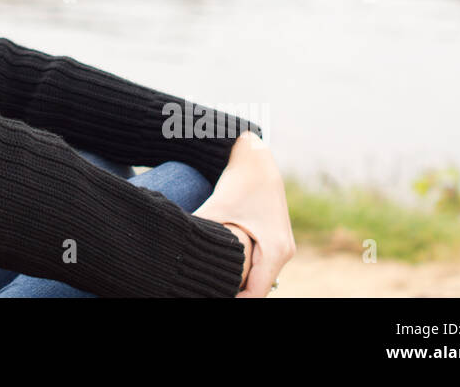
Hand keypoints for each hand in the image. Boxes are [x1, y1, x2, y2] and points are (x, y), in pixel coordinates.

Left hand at [192, 131, 294, 297]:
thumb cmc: (239, 181)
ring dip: (238, 284)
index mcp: (276, 250)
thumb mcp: (217, 208)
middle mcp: (284, 252)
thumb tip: (175, 249)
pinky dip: (243, 272)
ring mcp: (282, 247)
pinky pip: (260, 266)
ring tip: (210, 285)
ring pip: (259, 278)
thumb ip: (200, 230)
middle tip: (205, 292)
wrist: (256, 157)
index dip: (233, 300)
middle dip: (233, 294)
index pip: (256, 293)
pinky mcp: (274, 240)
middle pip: (258, 289)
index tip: (208, 296)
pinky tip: (221, 270)